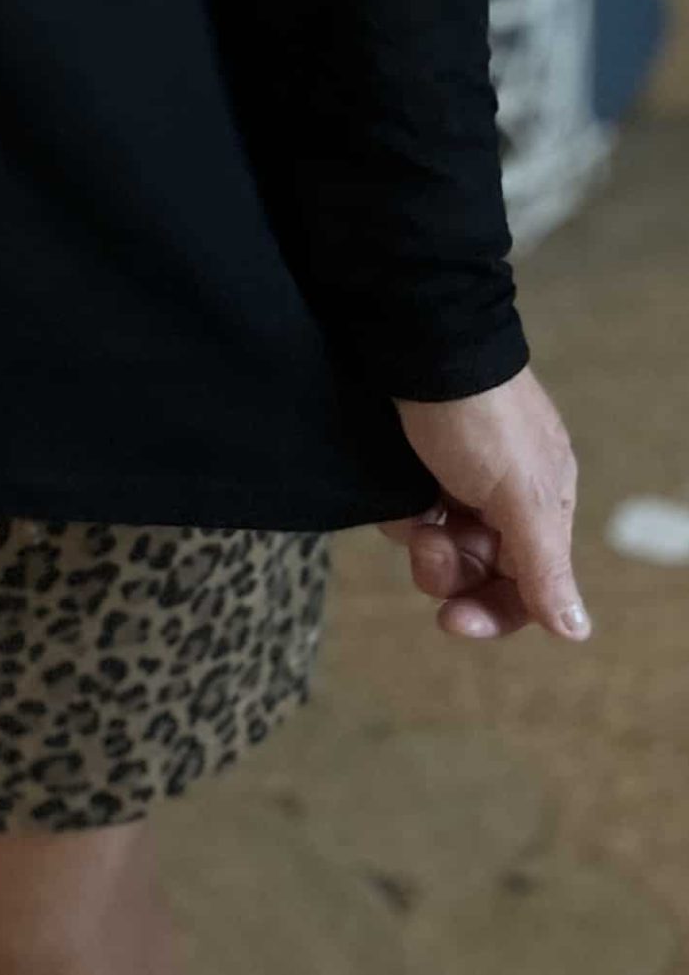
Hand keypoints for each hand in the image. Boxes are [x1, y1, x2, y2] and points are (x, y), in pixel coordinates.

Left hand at [380, 366, 588, 644]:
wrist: (417, 343)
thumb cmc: (479, 418)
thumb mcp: (520, 495)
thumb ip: (543, 565)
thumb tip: (577, 632)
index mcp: (542, 505)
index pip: (527, 585)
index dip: (495, 611)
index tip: (452, 623)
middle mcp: (503, 497)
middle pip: (478, 570)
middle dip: (450, 572)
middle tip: (429, 548)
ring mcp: (456, 479)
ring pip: (438, 546)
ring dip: (423, 543)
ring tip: (415, 518)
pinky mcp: (414, 464)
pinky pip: (406, 514)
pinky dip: (399, 513)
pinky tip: (397, 497)